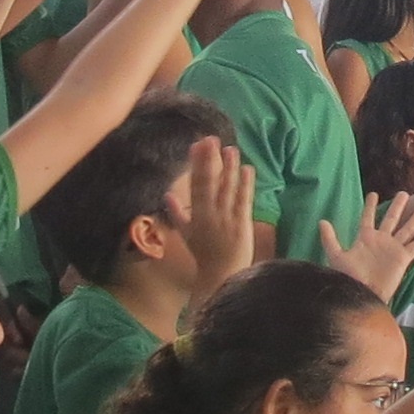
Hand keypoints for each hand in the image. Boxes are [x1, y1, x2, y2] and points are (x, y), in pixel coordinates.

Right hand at [182, 139, 257, 288]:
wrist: (221, 275)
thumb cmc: (204, 254)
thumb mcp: (186, 234)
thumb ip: (177, 213)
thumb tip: (166, 195)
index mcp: (195, 215)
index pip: (195, 185)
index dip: (196, 164)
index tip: (197, 145)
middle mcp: (209, 214)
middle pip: (209, 183)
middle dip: (210, 160)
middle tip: (211, 139)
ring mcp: (226, 218)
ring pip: (227, 188)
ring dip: (229, 167)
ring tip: (230, 149)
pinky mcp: (242, 223)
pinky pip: (243, 200)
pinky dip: (245, 184)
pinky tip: (247, 169)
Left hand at [314, 193, 413, 297]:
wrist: (363, 294)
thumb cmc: (349, 277)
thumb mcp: (337, 256)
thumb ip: (330, 239)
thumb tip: (322, 221)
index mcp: (365, 238)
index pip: (368, 217)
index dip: (370, 206)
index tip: (374, 194)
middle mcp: (381, 241)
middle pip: (391, 219)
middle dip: (397, 207)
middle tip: (404, 193)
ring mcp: (393, 249)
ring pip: (406, 230)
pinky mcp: (403, 259)